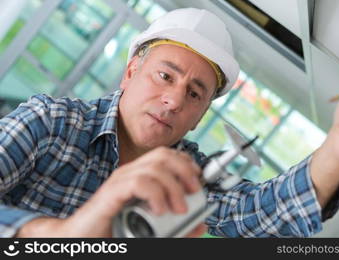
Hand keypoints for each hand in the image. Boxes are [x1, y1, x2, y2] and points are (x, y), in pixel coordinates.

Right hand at [17, 146, 204, 236]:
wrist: (80, 240)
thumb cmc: (115, 231)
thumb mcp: (154, 230)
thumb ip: (178, 228)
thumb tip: (201, 224)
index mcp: (139, 176)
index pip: (167, 155)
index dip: (186, 163)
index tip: (198, 181)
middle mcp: (130, 173)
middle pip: (163, 155)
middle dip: (185, 170)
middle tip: (195, 192)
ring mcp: (119, 181)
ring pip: (154, 167)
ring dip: (173, 186)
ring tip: (179, 209)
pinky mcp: (111, 193)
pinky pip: (138, 182)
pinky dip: (155, 194)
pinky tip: (159, 210)